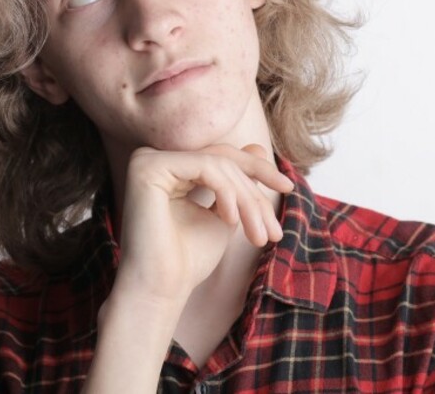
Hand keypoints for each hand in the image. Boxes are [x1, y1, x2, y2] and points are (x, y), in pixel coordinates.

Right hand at [113, 144, 294, 304]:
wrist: (161, 289)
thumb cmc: (188, 260)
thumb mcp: (224, 214)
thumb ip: (237, 183)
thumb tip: (259, 146)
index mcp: (169, 168)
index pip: (222, 158)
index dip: (257, 170)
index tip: (288, 188)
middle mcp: (153, 158)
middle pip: (222, 158)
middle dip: (255, 191)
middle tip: (274, 229)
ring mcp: (147, 159)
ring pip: (217, 164)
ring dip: (247, 199)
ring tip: (258, 235)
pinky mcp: (147, 167)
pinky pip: (204, 167)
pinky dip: (226, 192)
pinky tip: (231, 221)